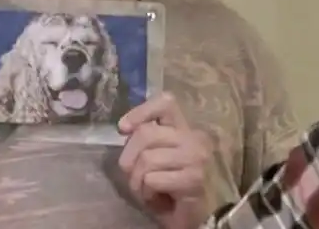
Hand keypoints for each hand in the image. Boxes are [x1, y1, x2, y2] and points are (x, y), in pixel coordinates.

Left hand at [117, 92, 210, 228]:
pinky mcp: (193, 180)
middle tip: (129, 173)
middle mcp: (194, 137)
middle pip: (146, 133)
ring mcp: (196, 158)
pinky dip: (146, 192)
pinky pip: (152, 180)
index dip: (140, 112)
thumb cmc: (169, 182)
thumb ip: (145, 137)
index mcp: (184, 126)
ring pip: (147, 159)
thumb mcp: (155, 152)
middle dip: (129, 157)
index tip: (122, 129)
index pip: (165, 102)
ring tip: (144, 189)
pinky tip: (156, 198)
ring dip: (136, 180)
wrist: (193, 216)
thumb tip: (124, 128)